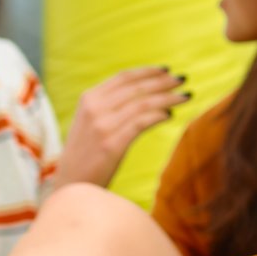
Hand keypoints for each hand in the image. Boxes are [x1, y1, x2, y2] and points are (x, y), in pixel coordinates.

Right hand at [49, 66, 189, 188]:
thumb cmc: (86, 156)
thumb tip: (143, 94)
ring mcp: (102, 126)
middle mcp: (94, 108)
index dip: (148, 71)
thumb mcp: (90, 123)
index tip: (166, 70)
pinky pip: (141, 122)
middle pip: (136, 87)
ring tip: (185, 96)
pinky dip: (158, 115)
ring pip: (143, 103)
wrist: (71, 185)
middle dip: (163, 81)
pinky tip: (170, 115)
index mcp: (88, 99)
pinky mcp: (111, 144)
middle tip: (182, 80)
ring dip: (168, 97)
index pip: (123, 77)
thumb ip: (109, 106)